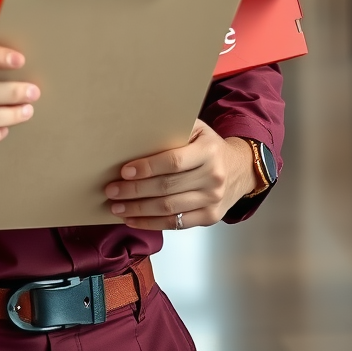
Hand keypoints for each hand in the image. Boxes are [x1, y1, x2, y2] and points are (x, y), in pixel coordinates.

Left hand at [104, 120, 258, 229]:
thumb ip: (172, 127)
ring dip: (138, 210)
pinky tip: (133, 219)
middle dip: (135, 191)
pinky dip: (151, 223)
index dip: (147, 168)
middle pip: (167, 188)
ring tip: (116, 207)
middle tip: (112, 190)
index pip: (174, 162)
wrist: (239, 169)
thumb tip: (137, 128)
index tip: (124, 171)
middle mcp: (213, 177)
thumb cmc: (209, 146)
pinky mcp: (209, 217)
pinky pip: (176, 223)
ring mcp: (213, 200)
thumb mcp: (197, 129)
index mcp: (208, 151)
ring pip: (169, 208)